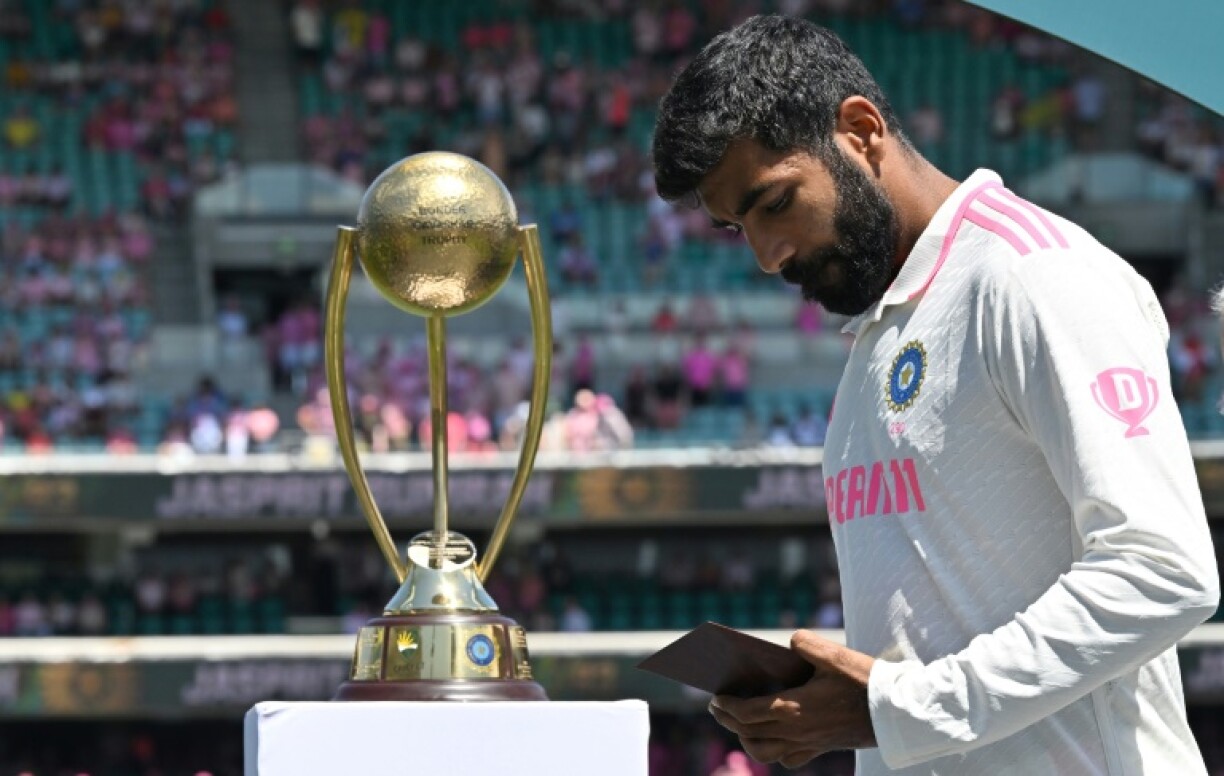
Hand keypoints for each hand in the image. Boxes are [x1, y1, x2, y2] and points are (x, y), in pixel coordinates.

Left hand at [708, 630, 876, 768]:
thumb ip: (804, 643)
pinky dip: (774, 751)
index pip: (746, 713)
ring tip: (739, 724)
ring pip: (765, 752)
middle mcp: (795, 732)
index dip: (726, 706)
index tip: (715, 697)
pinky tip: (774, 738)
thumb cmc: (864, 681)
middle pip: (749, 733)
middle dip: (728, 720)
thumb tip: (790, 643)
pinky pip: (789, 759)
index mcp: (792, 709)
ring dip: (746, 740)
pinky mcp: (822, 748)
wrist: (896, 712)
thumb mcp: (833, 653)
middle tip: (717, 708)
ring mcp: (808, 744)